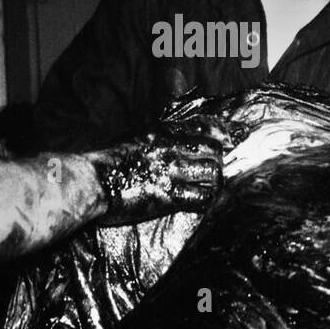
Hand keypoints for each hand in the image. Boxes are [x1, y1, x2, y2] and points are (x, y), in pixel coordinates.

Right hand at [90, 130, 222, 224]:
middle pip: (214, 148)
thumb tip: (173, 140)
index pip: (203, 126)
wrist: (91, 180)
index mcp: (161, 131)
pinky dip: (205, 201)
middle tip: (219, 169)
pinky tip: (200, 203)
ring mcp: (171, 171)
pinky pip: (201, 198)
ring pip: (213, 172)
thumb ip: (157, 138)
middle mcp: (170, 147)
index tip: (238, 135)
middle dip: (220, 160)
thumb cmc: (107, 162)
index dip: (224, 131)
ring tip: (209, 188)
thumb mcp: (135, 138)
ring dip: (215, 182)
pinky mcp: (168, 195)